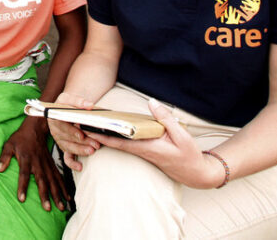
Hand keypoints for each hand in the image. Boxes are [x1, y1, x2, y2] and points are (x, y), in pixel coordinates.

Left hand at [0, 117, 68, 210]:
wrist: (36, 128)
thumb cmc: (20, 138)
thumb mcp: (9, 145)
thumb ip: (4, 157)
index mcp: (26, 159)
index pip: (23, 175)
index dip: (22, 187)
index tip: (21, 199)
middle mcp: (38, 163)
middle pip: (42, 181)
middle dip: (45, 195)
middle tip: (48, 208)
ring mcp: (47, 165)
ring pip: (53, 181)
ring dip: (58, 194)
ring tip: (61, 207)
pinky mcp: (52, 165)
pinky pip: (59, 177)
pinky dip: (64, 187)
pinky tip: (68, 197)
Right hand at [46, 92, 101, 172]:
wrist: (67, 109)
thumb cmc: (68, 104)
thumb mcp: (70, 98)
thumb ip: (78, 101)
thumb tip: (89, 105)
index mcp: (54, 117)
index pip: (62, 125)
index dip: (71, 131)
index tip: (82, 135)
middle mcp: (55, 129)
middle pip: (67, 138)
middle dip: (81, 142)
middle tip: (94, 144)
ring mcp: (59, 139)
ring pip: (68, 147)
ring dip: (80, 150)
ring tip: (92, 151)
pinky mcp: (64, 146)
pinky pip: (66, 157)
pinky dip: (72, 163)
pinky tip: (80, 166)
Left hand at [87, 97, 224, 188]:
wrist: (196, 174)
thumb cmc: (189, 155)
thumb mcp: (181, 135)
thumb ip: (165, 119)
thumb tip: (151, 102)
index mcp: (147, 148)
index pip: (119, 141)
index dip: (103, 135)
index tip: (88, 129)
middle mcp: (141, 151)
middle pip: (114, 142)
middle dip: (97, 134)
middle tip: (80, 123)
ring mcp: (143, 152)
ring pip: (119, 143)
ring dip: (104, 135)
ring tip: (89, 124)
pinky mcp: (146, 152)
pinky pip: (126, 144)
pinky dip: (115, 137)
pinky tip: (109, 129)